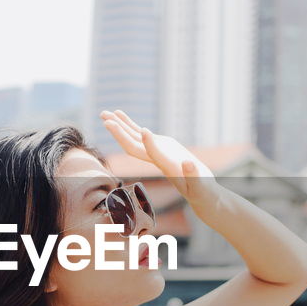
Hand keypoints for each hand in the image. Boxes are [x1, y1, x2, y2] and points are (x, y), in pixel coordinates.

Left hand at [99, 109, 217, 208]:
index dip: (148, 144)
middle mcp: (155, 159)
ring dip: (119, 125)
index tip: (144, 131)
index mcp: (166, 166)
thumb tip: (188, 163)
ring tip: (104, 112)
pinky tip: (119, 114)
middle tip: (105, 119)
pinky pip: (139, 134)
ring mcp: (155, 151)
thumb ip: (193, 174)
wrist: (199, 193)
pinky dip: (129, 124)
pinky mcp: (159, 145)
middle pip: (133, 146)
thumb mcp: (199, 185)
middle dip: (120, 133)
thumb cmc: (201, 190)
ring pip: (133, 137)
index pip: (153, 155)